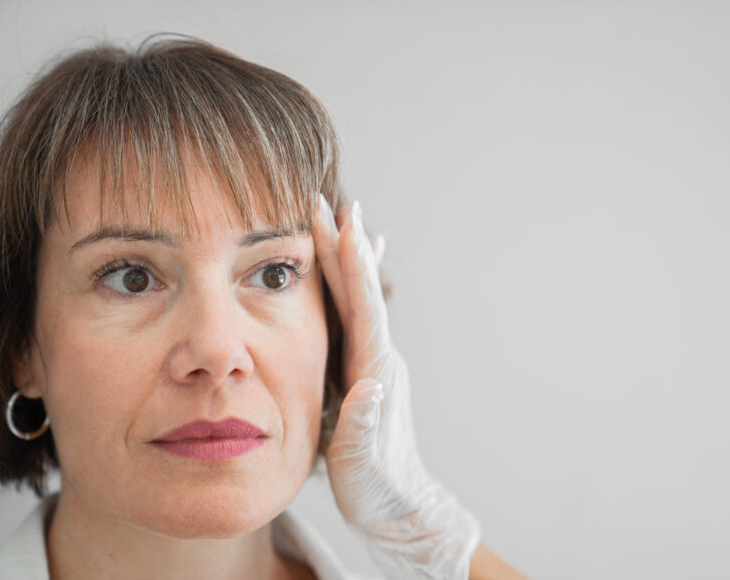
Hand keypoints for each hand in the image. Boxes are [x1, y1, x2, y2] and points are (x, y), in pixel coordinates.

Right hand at [312, 196, 480, 579]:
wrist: (400, 504)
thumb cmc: (378, 488)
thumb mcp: (363, 464)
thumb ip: (363, 426)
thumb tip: (369, 388)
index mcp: (376, 375)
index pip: (364, 312)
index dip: (352, 269)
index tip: (344, 226)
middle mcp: (379, 360)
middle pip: (359, 295)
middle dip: (344, 250)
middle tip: (329, 205)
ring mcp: (373, 364)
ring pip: (356, 302)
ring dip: (345, 261)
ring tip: (341, 221)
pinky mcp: (362, 372)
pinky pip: (352, 320)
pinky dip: (347, 289)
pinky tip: (345, 274)